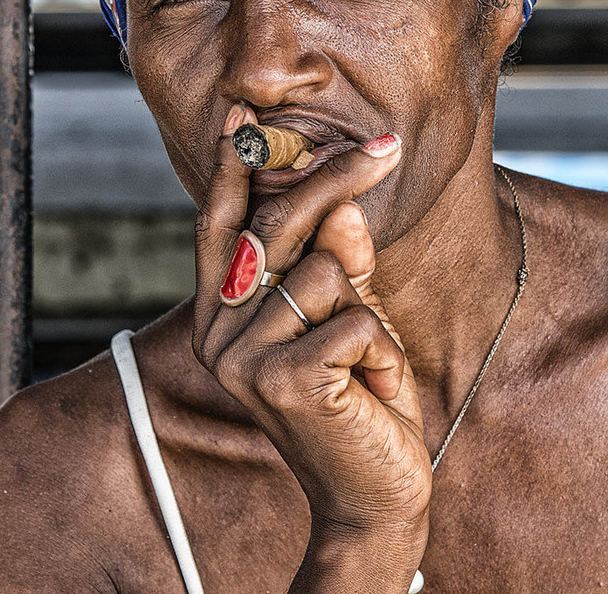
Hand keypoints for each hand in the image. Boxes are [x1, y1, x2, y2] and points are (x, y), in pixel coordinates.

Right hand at [192, 104, 430, 569]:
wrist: (372, 492)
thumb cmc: (358, 393)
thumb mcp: (349, 315)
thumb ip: (338, 261)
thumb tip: (344, 208)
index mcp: (226, 310)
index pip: (223, 223)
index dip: (234, 168)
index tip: (244, 115)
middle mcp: (220, 330)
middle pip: (279, 222)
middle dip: (339, 177)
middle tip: (387, 146)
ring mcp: (244, 357)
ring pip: (328, 268)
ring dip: (371, 313)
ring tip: (369, 362)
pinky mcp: (282, 380)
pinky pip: (356, 318)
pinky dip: (383, 350)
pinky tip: (374, 389)